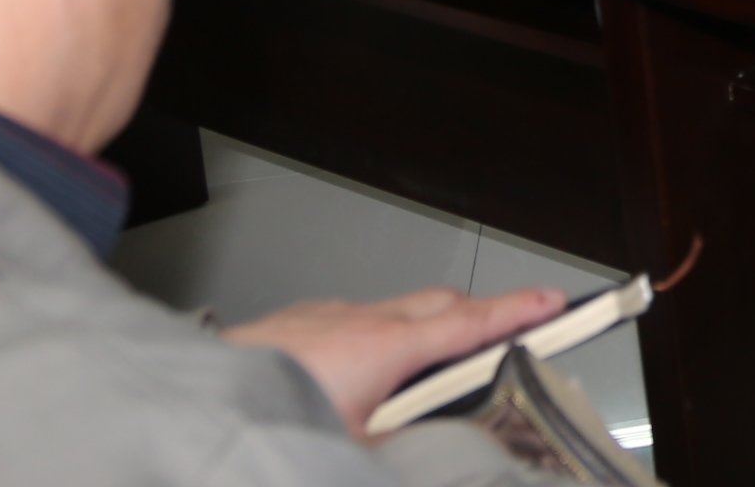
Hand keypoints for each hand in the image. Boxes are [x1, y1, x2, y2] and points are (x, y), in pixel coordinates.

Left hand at [228, 284, 567, 433]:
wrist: (197, 399)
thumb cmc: (270, 418)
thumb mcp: (354, 447)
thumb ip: (405, 446)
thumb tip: (441, 452)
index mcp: (386, 349)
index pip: (470, 324)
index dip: (519, 312)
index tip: (557, 303)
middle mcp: (363, 320)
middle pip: (442, 303)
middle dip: (483, 312)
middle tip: (516, 325)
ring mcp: (330, 314)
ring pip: (399, 307)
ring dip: (430, 325)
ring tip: (439, 360)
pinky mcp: (302, 318)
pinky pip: (359, 314)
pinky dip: (382, 330)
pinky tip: (367, 365)